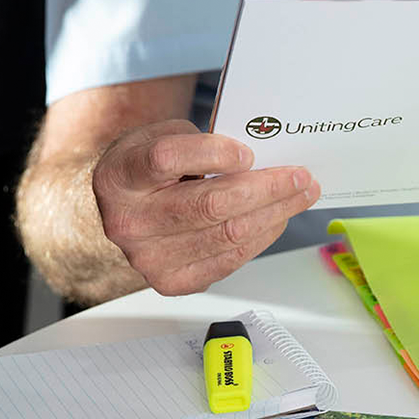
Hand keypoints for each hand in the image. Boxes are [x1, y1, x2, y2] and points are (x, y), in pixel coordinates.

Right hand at [92, 120, 321, 295]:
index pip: (167, 159)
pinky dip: (260, 237)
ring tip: (299, 196)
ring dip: (274, 214)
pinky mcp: (171, 281)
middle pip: (209, 205)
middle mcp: (129, 222)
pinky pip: (229, 261)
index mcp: (119, 177)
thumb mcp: (159, 137)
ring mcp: (149, 258)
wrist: (121, 211)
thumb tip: (256, 160)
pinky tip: (276, 219)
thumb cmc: (144, 169)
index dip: (214, 154)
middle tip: (299, 176)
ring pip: (227, 235)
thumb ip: (199, 142)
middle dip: (266, 188)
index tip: (249, 153)